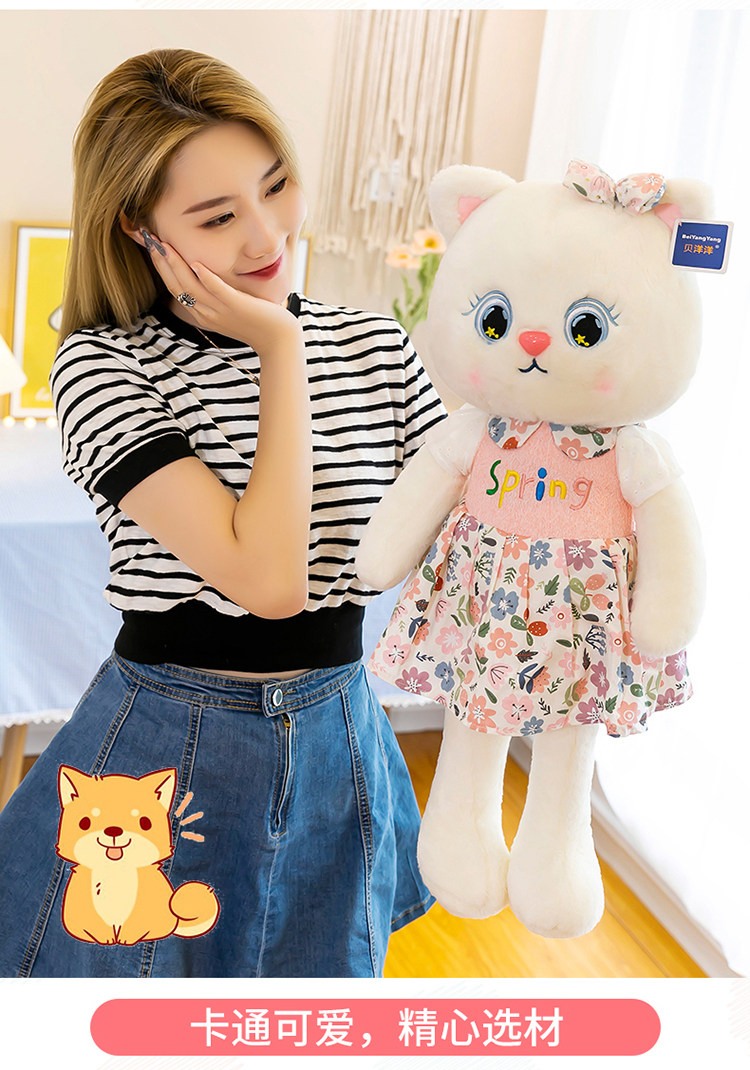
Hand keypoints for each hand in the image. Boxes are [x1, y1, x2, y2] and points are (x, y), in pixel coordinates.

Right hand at [144, 234, 299, 353]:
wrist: (277, 341)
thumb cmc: (256, 322)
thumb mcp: (229, 310)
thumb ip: (215, 295)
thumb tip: (204, 274)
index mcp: (202, 313)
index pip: (174, 288)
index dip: (160, 267)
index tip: (152, 246)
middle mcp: (206, 313)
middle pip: (175, 286)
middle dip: (160, 261)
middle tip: (149, 238)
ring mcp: (220, 311)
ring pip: (190, 287)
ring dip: (175, 264)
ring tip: (164, 244)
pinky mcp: (237, 306)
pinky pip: (218, 290)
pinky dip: (206, 277)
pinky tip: (195, 262)